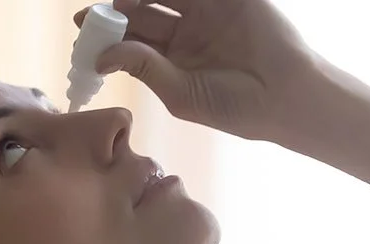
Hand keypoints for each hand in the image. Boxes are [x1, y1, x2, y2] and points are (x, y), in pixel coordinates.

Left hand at [73, 0, 321, 140]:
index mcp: (173, 58)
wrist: (286, 96)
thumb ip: (144, 67)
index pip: (132, 38)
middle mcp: (186, 30)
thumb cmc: (235, 107)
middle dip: (117, 6)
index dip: (107, 30)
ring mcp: (207, 9)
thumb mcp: (181, 93)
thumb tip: (101, 55)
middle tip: (100, 10)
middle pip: (141, 9)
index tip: (82, 25)